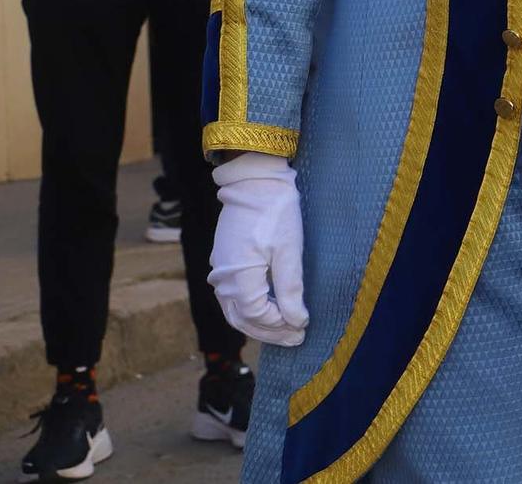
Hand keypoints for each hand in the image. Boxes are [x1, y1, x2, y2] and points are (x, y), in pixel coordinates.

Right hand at [208, 153, 308, 346]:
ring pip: (235, 309)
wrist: (255, 182)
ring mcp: (219, 270)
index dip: (279, 327)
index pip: (256, 316)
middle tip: (296, 339)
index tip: (302, 329)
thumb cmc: (276, 213)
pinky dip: (250, 308)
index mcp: (237, 278)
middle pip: (242, 318)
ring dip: (259, 322)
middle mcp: (221, 279)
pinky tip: (270, 308)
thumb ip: (290, 289)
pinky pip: (233, 295)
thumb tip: (297, 322)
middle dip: (269, 331)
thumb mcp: (289, 251)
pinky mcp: (224, 262)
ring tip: (285, 329)